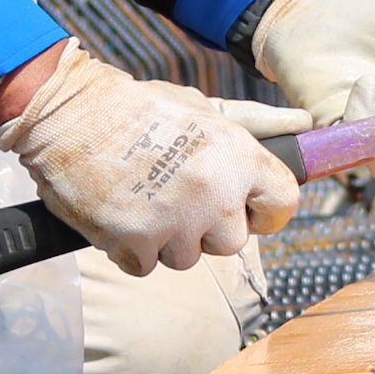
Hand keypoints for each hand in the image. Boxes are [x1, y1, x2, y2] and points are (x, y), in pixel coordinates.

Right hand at [0, 41, 301, 273]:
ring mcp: (175, 222)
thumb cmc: (139, 109)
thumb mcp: (203, 108)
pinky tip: (120, 213)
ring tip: (143, 198)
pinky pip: (146, 266)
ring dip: (166, 238)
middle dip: (208, 228)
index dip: (266, 210)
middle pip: (233, 242)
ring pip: (187, 258)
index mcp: (237, 156)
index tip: (247, 208)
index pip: (284, 203)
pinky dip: (132, 249)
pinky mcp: (136, 244)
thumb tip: (305, 124)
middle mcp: (214, 193)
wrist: (69, 115)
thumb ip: (257, 123)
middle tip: (177, 196)